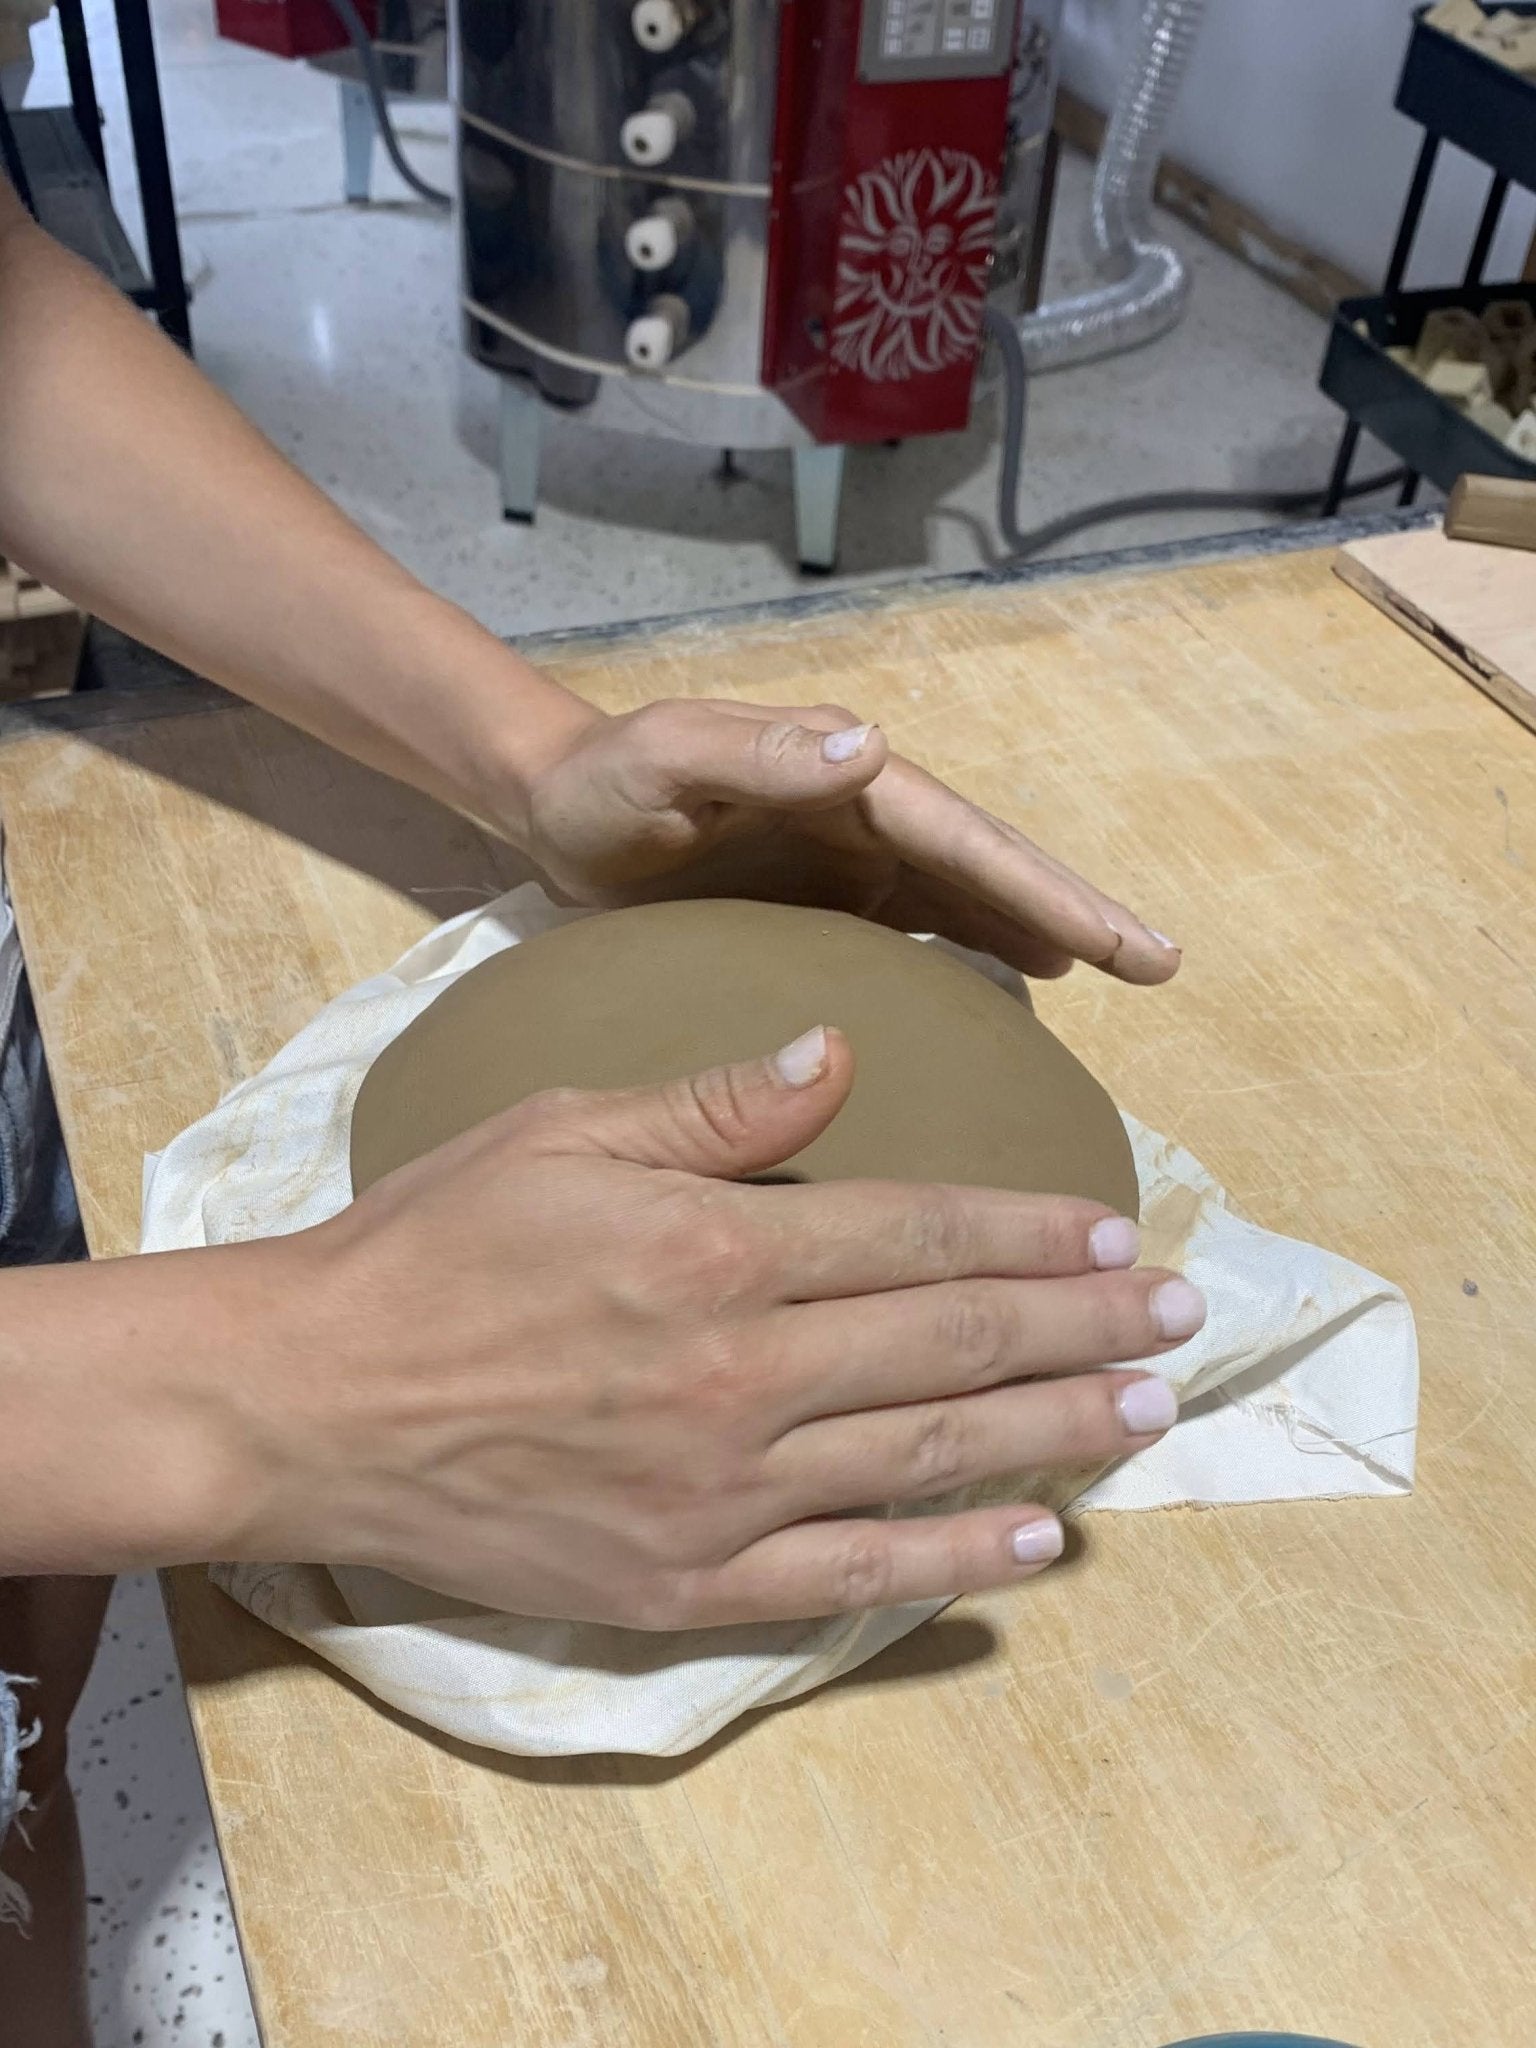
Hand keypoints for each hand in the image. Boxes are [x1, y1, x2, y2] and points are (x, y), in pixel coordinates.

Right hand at [233, 1031, 1204, 1625]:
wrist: (309, 1405)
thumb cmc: (428, 1249)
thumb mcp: (559, 1131)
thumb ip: (711, 1104)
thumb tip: (839, 1053)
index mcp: (715, 1248)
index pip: (918, 1235)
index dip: (1031, 1234)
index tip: (1115, 1231)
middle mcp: (741, 1373)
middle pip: (954, 1345)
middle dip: (1084, 1326)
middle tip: (1182, 1318)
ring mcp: (721, 1492)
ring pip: (930, 1455)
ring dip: (1057, 1433)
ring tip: (1150, 1413)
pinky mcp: (687, 1583)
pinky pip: (853, 1572)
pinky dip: (957, 1559)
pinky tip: (1042, 1543)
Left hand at [522, 699, 1180, 983]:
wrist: (556, 806)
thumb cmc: (604, 780)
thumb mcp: (666, 756)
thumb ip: (758, 750)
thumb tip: (876, 743)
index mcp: (847, 783)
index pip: (968, 844)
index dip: (1049, 894)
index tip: (1123, 944)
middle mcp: (866, 816)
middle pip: (991, 872)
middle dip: (1076, 914)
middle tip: (1161, 965)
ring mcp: (850, 863)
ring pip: (968, 902)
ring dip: (1039, 934)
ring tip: (1113, 976)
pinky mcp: (826, 904)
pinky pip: (918, 934)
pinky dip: (972, 958)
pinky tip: (1008, 997)